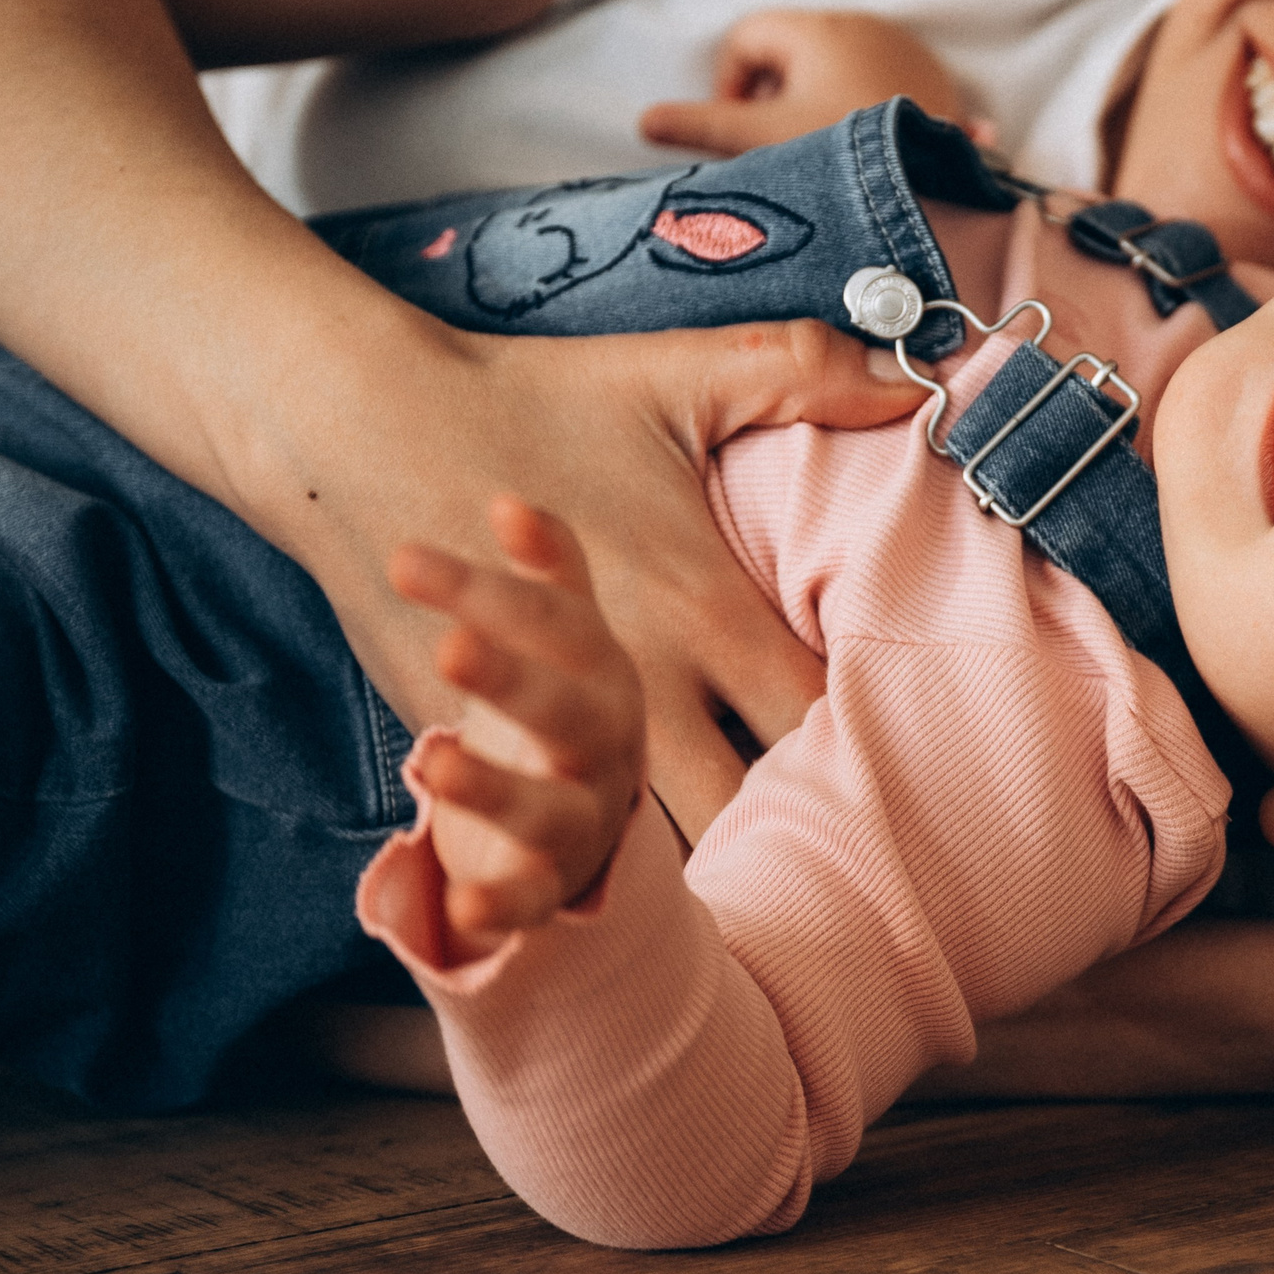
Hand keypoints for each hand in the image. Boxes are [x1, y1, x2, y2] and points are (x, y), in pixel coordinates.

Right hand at [291, 317, 924, 830]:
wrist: (352, 422)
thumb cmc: (529, 397)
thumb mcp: (672, 376)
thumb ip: (800, 376)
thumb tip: (910, 385)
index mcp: (702, 602)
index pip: (820, 712)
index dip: (880, 746)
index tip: (921, 763)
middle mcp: (636, 682)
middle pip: (750, 810)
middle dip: (798, 835)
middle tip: (849, 849)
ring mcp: (547, 728)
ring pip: (651, 848)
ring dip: (702, 862)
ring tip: (760, 888)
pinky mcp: (473, 746)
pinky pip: (541, 843)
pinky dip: (587, 868)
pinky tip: (630, 897)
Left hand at [391, 497, 646, 961]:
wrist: (601, 823)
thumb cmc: (565, 706)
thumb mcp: (569, 638)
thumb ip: (550, 570)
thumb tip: (507, 503)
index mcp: (602, 673)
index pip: (554, 624)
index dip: (485, 594)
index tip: (403, 561)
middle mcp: (602, 744)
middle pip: (567, 712)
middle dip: (513, 682)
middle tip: (449, 649)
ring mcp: (580, 818)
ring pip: (548, 810)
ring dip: (494, 790)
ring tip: (429, 763)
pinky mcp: (548, 885)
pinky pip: (528, 901)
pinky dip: (497, 906)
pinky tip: (457, 906)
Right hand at [638, 8, 988, 156]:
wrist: (938, 187)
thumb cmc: (843, 157)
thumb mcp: (762, 142)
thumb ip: (701, 128)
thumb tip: (645, 120)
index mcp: (815, 29)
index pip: (746, 37)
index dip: (728, 85)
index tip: (739, 132)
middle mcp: (861, 25)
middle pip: (790, 52)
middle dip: (774, 100)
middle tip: (779, 150)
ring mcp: (902, 49)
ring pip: (834, 71)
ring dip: (816, 108)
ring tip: (822, 159)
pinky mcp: (932, 79)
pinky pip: (878, 85)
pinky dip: (859, 113)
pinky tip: (865, 156)